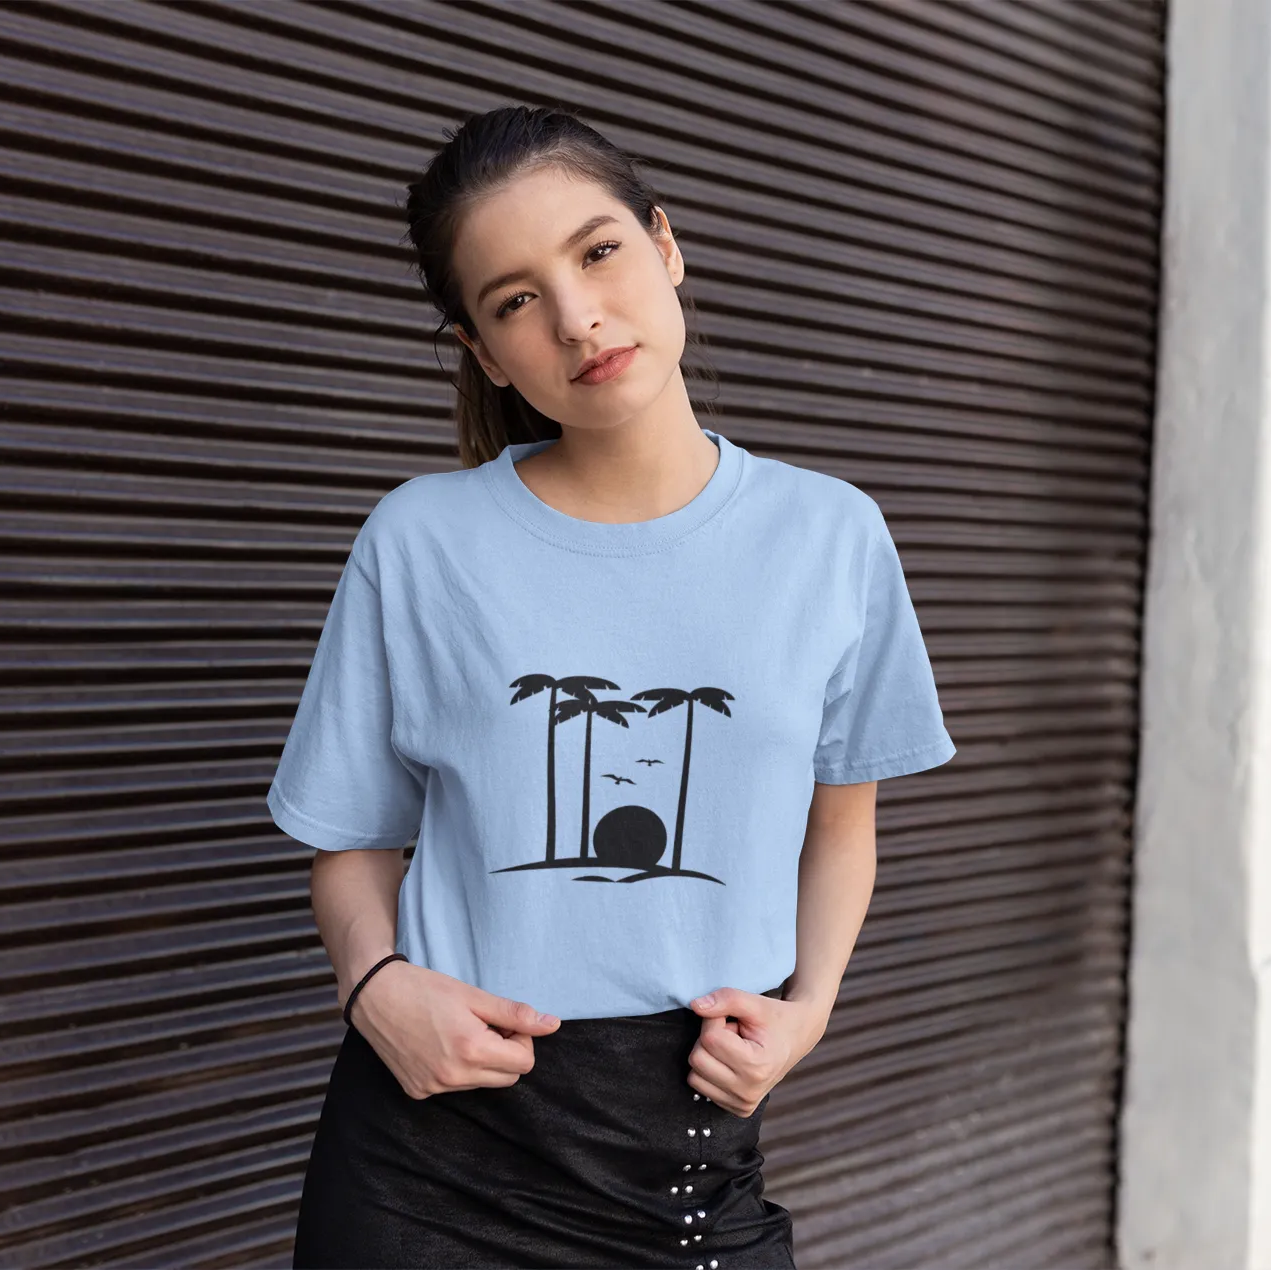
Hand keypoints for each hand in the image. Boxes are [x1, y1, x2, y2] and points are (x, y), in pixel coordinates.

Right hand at [351, 962, 561, 1100]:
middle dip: (506, 1052)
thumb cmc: (425, 989)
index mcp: (471, 1050)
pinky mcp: (418, 1092)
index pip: (524, 1063)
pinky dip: (457, 1068)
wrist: (374, 995)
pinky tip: (440, 1044)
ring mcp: (433, 1088)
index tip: (503, 1021)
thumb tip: (553, 1025)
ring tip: (461, 1031)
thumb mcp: (474, 995)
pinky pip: (454, 1087)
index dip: (521, 1039)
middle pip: (507, 1077)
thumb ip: (515, 1014)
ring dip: (482, 1061)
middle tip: (485, 1024)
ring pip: (481, 1083)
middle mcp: (453, 1076)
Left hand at [686, 987, 827, 1117]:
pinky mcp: (737, 1109)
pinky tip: (732, 1063)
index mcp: (756, 1067)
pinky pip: (701, 1087)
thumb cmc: (775, 1019)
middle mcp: (749, 1092)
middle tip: (734, 1034)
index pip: (709, 1038)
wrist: (796, 1039)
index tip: (733, 1019)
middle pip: (697, 1058)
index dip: (716, 1020)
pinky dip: (711, 1071)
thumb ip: (726, 999)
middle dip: (710, 1038)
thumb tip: (695, 1006)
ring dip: (709, 1056)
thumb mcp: (755, 1003)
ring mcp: (742, 1104)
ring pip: (694, 1075)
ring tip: (733, 1048)